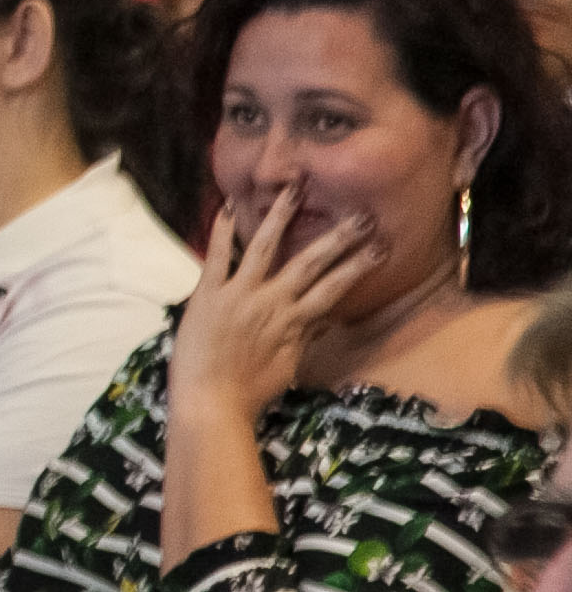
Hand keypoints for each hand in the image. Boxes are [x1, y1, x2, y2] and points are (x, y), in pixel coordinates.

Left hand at [169, 182, 383, 427]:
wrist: (210, 402)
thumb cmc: (250, 391)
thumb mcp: (289, 366)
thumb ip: (304, 337)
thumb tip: (325, 320)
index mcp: (294, 322)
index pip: (335, 288)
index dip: (359, 267)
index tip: (382, 247)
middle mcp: (273, 303)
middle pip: (311, 263)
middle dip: (339, 239)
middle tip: (362, 215)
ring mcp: (240, 294)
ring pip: (264, 246)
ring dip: (281, 216)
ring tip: (294, 188)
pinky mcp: (209, 293)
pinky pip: (217, 255)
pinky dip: (221, 229)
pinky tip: (225, 204)